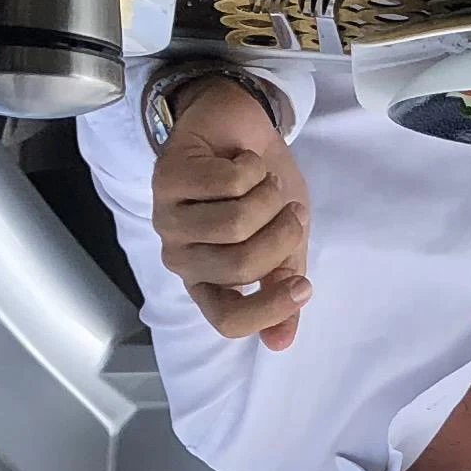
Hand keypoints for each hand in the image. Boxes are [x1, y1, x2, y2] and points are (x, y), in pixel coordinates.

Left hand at [155, 73, 312, 348]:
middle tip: (292, 210)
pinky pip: (227, 183)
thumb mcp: (284, 241)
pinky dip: (253, 167)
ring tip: (267, 181)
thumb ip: (281, 286)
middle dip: (282, 234)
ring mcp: (168, 219)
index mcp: (207, 282)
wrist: (240, 128)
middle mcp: (182, 259)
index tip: (304, 286)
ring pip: (236, 224)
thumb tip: (281, 342)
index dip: (269, 309)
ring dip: (269, 195)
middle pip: (241, 267)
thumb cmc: (260, 189)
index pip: (227, 318)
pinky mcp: (166, 179)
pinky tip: (244, 160)